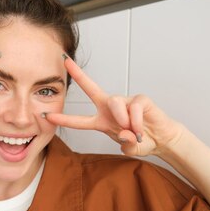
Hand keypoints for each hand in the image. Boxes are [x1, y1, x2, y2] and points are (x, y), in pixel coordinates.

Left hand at [45, 57, 183, 155]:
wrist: (162, 139)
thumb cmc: (142, 140)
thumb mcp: (130, 147)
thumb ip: (125, 144)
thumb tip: (125, 133)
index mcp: (102, 120)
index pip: (79, 120)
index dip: (64, 119)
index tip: (47, 116)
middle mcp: (110, 107)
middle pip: (91, 88)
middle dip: (78, 74)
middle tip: (65, 62)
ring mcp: (125, 101)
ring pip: (114, 102)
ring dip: (121, 119)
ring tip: (130, 130)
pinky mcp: (140, 99)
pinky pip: (133, 108)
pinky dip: (136, 121)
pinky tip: (140, 129)